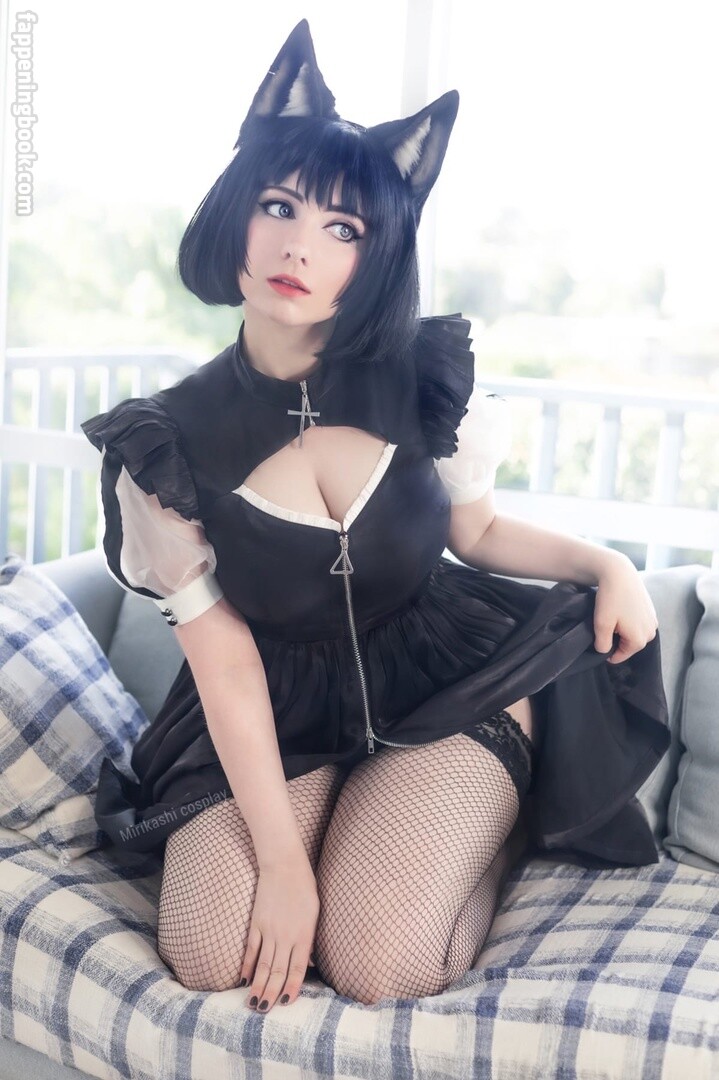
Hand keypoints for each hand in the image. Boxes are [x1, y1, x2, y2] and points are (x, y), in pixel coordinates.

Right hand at [240, 860, 319, 1011]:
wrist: (284, 864)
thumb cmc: (305, 888)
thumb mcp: (314, 913)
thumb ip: (309, 939)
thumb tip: (306, 962)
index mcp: (303, 934)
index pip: (297, 969)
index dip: (291, 988)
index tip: (285, 1003)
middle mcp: (285, 936)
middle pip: (277, 971)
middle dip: (270, 993)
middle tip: (264, 1011)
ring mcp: (268, 929)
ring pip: (262, 964)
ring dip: (257, 985)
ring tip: (253, 1003)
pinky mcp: (256, 922)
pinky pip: (251, 948)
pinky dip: (247, 965)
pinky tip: (243, 979)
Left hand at [593, 554, 658, 663]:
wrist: (620, 573)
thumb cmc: (610, 599)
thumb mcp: (601, 624)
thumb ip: (603, 644)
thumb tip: (604, 651)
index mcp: (639, 640)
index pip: (620, 656)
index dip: (606, 651)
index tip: (598, 639)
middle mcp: (650, 634)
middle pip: (628, 646)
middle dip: (616, 640)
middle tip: (605, 626)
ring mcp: (653, 622)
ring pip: (634, 635)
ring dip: (622, 631)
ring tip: (612, 617)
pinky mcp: (652, 612)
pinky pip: (639, 624)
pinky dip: (629, 622)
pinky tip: (620, 610)